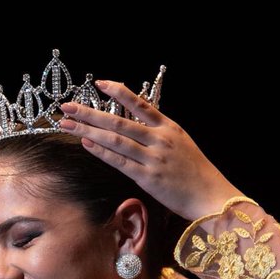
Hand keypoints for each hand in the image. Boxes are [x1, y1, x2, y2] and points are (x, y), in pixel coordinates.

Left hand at [58, 81, 242, 220]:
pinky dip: (102, 151)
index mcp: (169, 128)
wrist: (211, 195)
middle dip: (89, 113)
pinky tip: (86, 143)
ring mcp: (153, 158)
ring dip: (88, 130)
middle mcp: (159, 139)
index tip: (99, 83)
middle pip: (118, 121)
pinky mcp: (148, 177)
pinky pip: (119, 161)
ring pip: (114, 139)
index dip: (119, 92)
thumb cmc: (197, 173)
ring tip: (67, 123)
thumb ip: (160, 135)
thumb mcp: (183, 145)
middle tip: (67, 106)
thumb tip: (135, 129)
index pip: (140, 104)